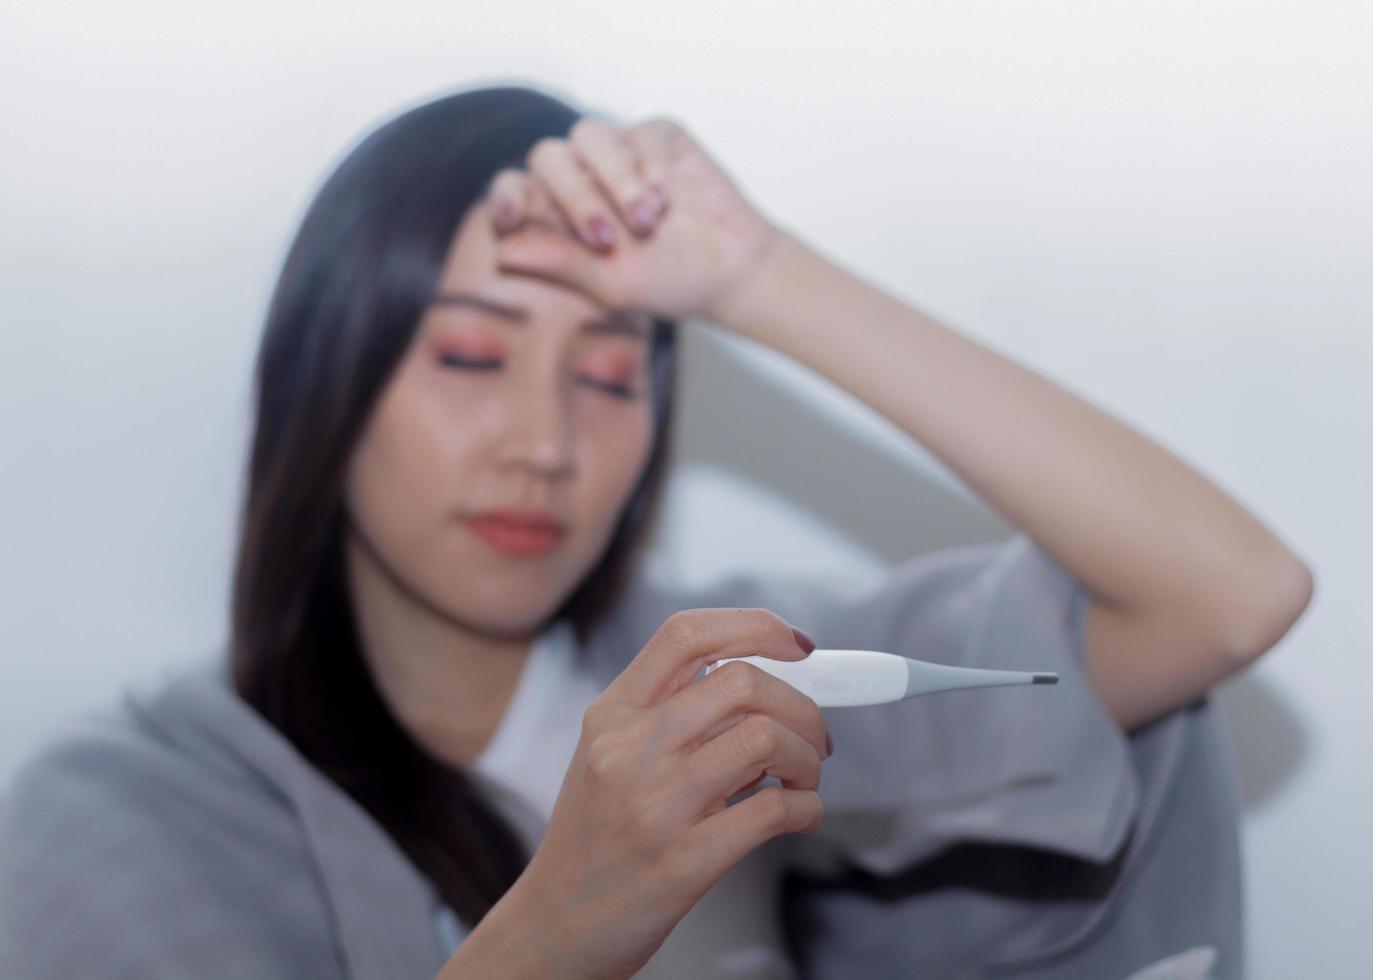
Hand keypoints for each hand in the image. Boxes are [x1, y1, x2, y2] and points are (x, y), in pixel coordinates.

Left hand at [481, 115, 782, 323]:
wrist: (732, 269)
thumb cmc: (668, 283)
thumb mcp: (611, 285)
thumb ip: (561, 264)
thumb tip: (503, 252)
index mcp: (558, 214)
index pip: (513, 190)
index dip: (505, 196)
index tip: (509, 216)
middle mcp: (582, 177)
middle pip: (547, 157)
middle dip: (574, 197)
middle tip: (606, 238)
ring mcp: (618, 153)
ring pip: (588, 134)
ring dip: (615, 181)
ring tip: (648, 222)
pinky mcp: (656, 137)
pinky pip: (639, 133)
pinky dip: (650, 167)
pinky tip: (667, 200)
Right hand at [513, 608, 830, 979]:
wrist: (555, 925)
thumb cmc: (595, 838)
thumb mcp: (609, 756)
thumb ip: (672, 715)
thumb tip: (771, 687)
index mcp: (611, 713)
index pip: (686, 634)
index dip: (755, 626)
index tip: (798, 646)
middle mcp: (627, 749)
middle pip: (742, 681)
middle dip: (801, 704)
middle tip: (814, 734)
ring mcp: (654, 804)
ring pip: (764, 737)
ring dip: (807, 756)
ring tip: (803, 777)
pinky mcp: (684, 861)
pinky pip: (774, 810)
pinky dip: (807, 807)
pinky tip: (798, 814)